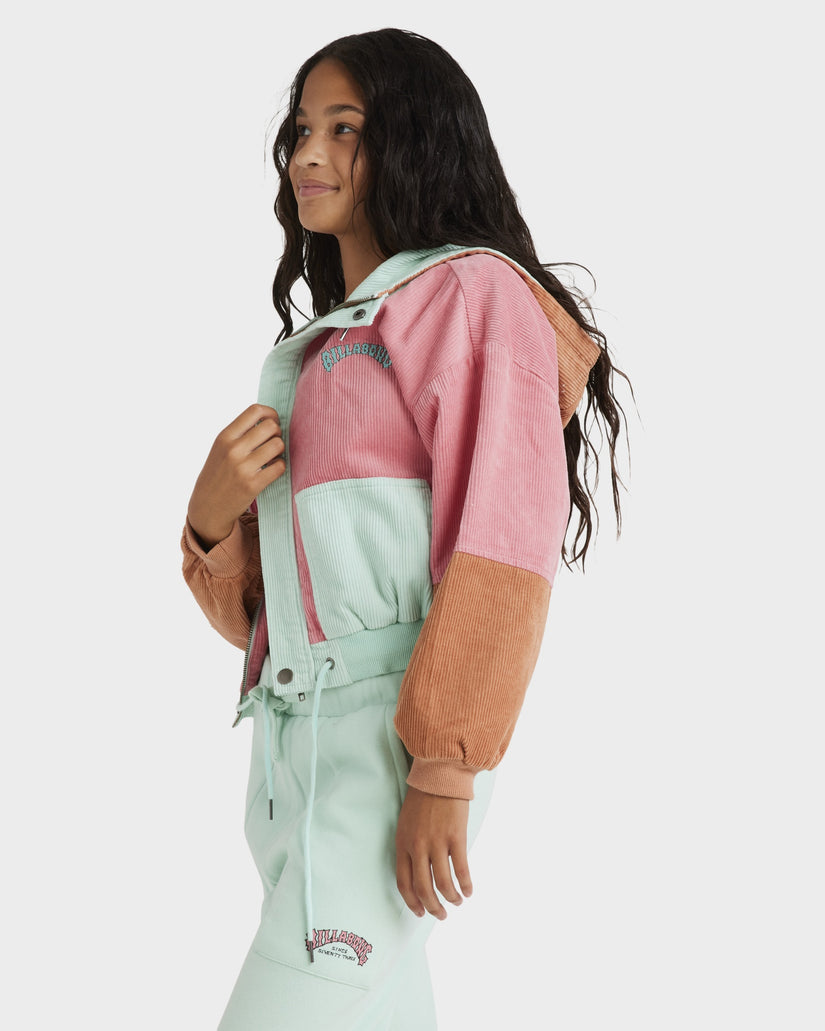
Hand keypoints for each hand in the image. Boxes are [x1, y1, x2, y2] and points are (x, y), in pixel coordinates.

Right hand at [187, 404, 285, 549]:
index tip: (272, 423)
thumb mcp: (221, 447)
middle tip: (272, 443)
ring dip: (279, 450)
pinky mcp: (253, 485)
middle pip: (271, 427)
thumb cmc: (218, 473)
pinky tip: (271, 470)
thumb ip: (241, 432)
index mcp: (225, 436)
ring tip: (271, 457)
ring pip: (278, 445)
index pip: (255, 411)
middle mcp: (233, 450)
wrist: (207, 506)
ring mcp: (243, 468)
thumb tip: (270, 418)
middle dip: (277, 433)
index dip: (270, 414)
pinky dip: (279, 466)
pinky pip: (279, 466)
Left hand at [395, 786, 470, 919]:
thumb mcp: (406, 823)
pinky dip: (466, 884)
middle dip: (433, 907)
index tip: (420, 913)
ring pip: (443, 883)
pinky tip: (469, 890)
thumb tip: (418, 871)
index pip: (403, 882)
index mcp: (402, 843)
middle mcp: (417, 846)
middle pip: (423, 888)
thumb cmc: (423, 798)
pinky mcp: (456, 837)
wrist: (439, 775)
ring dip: (451, 898)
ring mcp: (437, 842)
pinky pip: (461, 869)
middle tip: (441, 915)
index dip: (412, 902)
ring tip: (457, 902)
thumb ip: (409, 846)